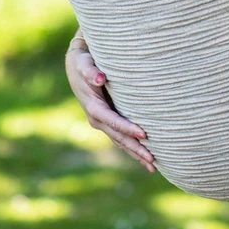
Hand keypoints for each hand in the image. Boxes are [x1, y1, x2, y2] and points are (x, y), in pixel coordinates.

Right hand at [65, 34, 154, 172]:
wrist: (75, 65)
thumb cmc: (84, 62)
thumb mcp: (84, 63)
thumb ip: (91, 71)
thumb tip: (101, 78)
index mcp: (93, 107)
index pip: (113, 120)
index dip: (127, 128)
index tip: (144, 134)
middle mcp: (97, 119)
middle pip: (118, 137)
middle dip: (135, 149)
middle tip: (153, 159)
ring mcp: (102, 123)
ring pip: (120, 142)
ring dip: (135, 154)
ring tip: (153, 166)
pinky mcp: (108, 122)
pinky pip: (121, 138)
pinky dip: (132, 148)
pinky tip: (145, 158)